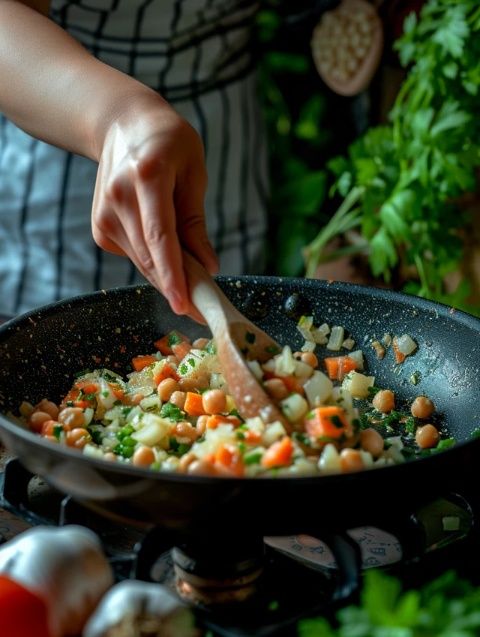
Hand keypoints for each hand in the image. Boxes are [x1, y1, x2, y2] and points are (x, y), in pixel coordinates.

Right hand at [91, 92, 217, 316]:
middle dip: (177, 289)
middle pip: (150, 257)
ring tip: (195, 288)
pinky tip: (168, 253)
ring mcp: (104, 215)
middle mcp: (118, 197)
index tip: (185, 305)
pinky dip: (155, 264)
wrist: (121, 125)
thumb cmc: (167, 143)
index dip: (173, 275)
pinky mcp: (100, 228)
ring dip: (169, 279)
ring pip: (142, 262)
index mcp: (147, 176)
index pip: (160, 237)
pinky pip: (135, 256)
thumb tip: (208, 266)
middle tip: (203, 312)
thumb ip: (195, 220)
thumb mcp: (193, 171)